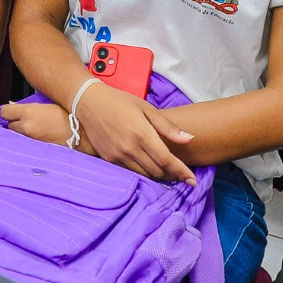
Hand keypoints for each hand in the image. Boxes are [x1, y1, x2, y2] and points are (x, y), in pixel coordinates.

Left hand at [0, 100, 70, 146]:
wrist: (81, 134)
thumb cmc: (67, 115)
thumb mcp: (47, 104)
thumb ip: (29, 106)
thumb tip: (14, 106)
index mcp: (28, 112)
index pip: (4, 112)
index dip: (8, 111)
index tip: (12, 112)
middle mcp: (26, 127)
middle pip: (9, 125)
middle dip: (15, 123)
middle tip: (25, 121)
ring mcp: (29, 141)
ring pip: (15, 136)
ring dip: (20, 133)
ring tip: (33, 131)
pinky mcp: (34, 150)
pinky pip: (24, 145)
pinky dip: (26, 142)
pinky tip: (36, 139)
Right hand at [64, 80, 193, 181]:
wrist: (90, 103)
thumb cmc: (121, 102)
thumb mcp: (147, 109)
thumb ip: (168, 127)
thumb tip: (189, 139)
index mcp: (142, 134)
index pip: (166, 160)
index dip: (181, 172)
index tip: (192, 180)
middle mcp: (130, 149)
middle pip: (157, 172)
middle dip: (172, 175)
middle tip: (181, 174)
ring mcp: (118, 156)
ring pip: (144, 175)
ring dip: (158, 176)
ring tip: (167, 172)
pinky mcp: (109, 160)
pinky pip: (130, 173)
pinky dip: (143, 173)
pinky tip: (148, 168)